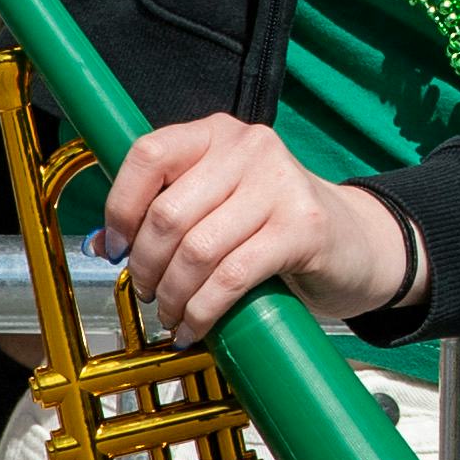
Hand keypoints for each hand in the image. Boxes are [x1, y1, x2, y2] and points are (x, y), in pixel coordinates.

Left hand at [103, 115, 417, 339]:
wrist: (357, 243)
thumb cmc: (276, 225)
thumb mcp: (220, 203)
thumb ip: (169, 210)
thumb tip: (101, 243)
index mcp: (219, 133)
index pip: (148, 154)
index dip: (120, 207)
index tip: (115, 248)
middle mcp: (250, 148)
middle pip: (168, 213)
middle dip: (145, 265)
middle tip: (146, 293)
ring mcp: (280, 185)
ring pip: (197, 250)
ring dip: (172, 295)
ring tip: (170, 315)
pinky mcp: (303, 228)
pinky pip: (232, 276)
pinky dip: (202, 311)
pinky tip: (195, 326)